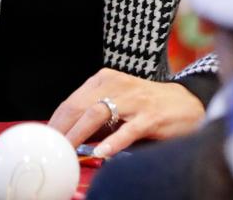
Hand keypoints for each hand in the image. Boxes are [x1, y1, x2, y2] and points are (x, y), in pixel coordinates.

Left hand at [47, 68, 204, 158]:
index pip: (71, 102)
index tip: (45, 142)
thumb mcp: (118, 102)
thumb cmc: (147, 106)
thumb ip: (94, 116)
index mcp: (105, 80)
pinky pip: (128, 129)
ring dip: (78, 135)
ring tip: (67, 152)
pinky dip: (113, 142)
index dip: (55, 124)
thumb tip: (67, 137)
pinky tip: (102, 153)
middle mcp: (118, 84)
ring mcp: (135, 99)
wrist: (187, 104)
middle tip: (51, 150)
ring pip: (97, 114)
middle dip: (62, 131)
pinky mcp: (151, 116)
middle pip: (79, 106)